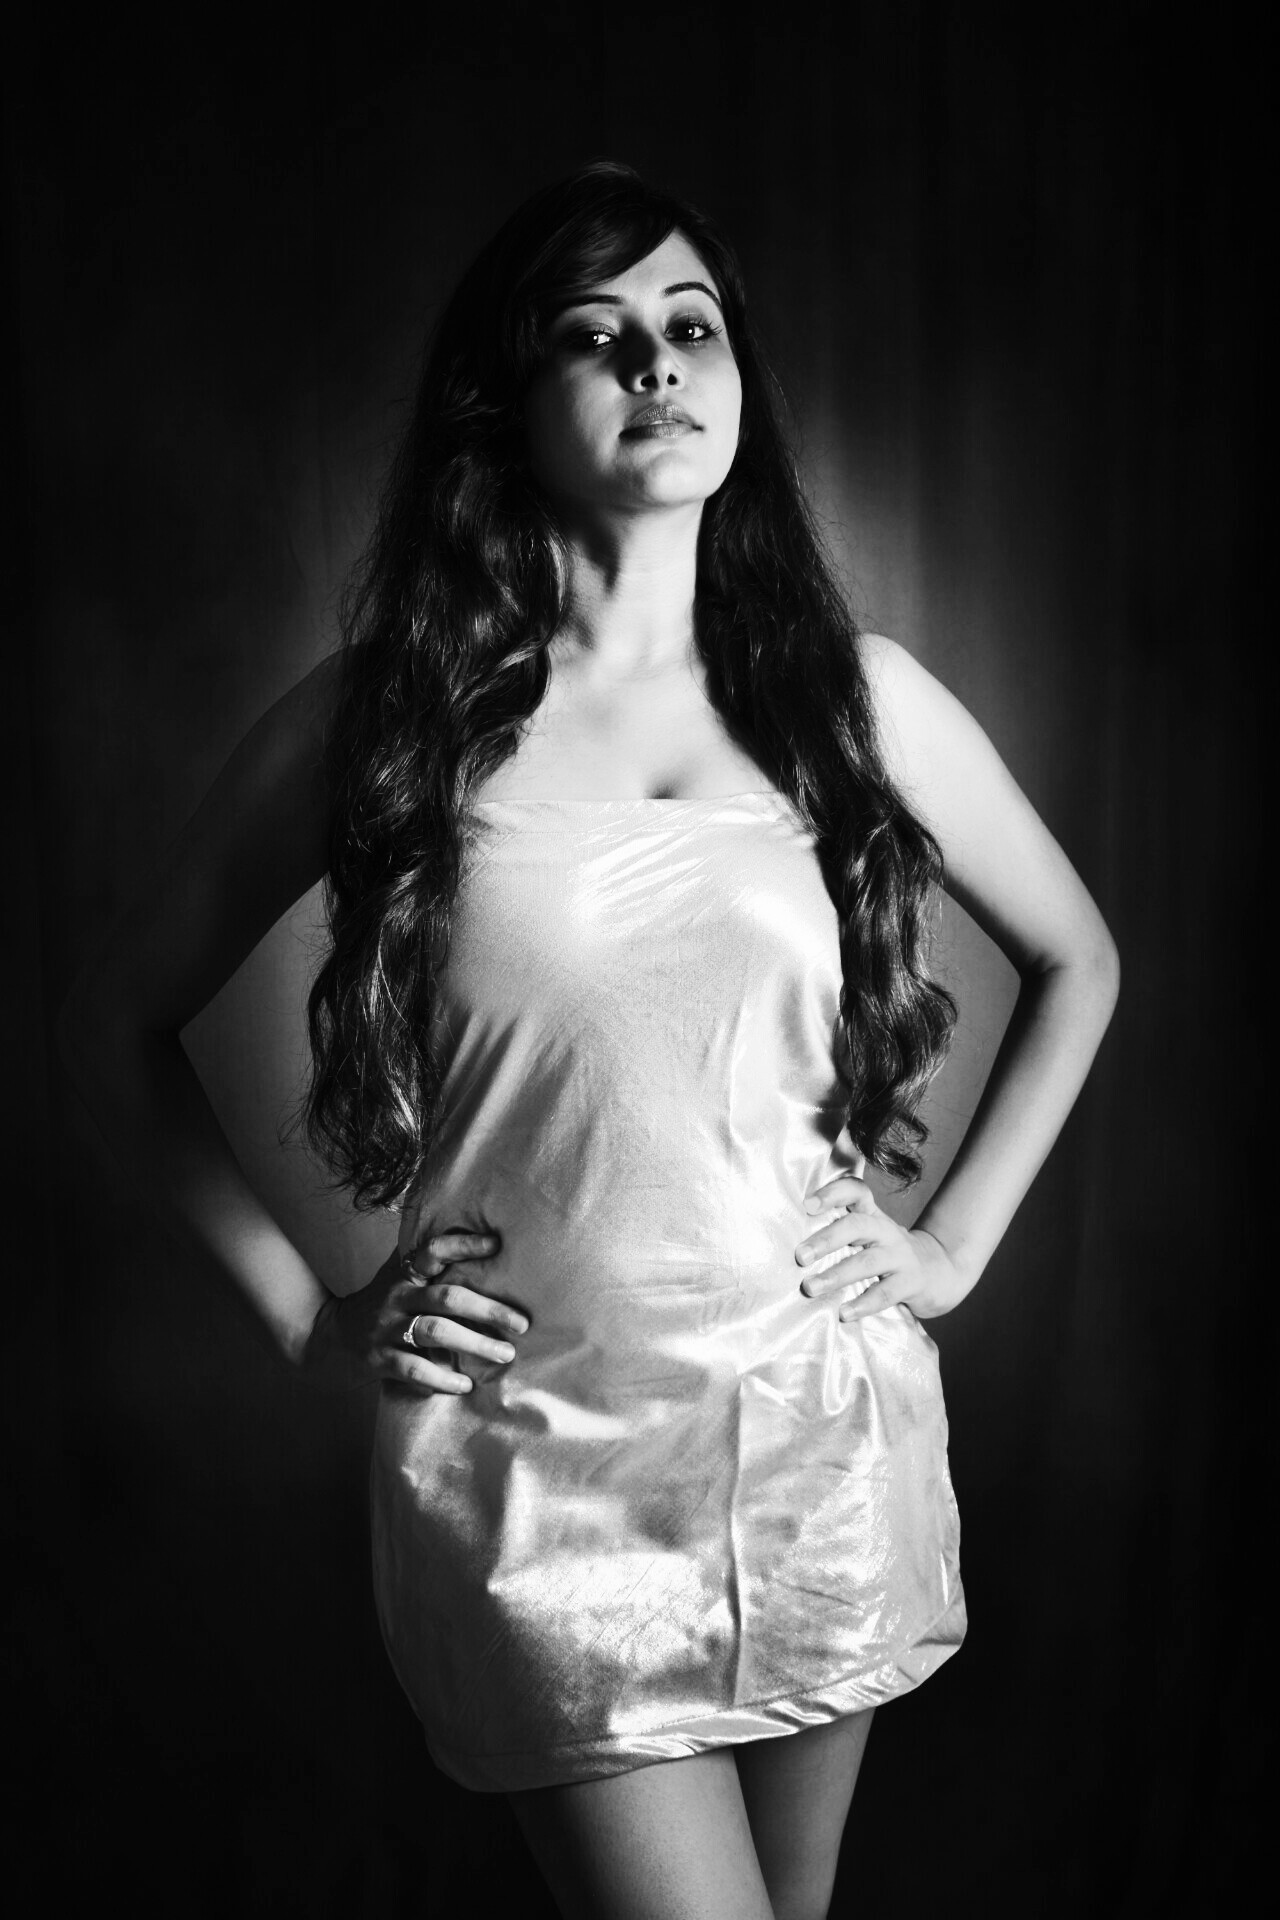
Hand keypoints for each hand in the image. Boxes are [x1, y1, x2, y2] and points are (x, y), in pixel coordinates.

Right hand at [302, 1228, 527, 1393]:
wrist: (329, 1334)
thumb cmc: (379, 1300)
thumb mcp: (397, 1274)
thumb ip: (426, 1260)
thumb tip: (476, 1235)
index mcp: (404, 1274)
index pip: (433, 1251)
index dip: (464, 1245)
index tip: (497, 1244)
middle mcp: (397, 1296)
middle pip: (448, 1297)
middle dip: (488, 1310)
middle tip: (522, 1324)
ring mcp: (387, 1328)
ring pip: (436, 1332)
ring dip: (474, 1343)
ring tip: (505, 1353)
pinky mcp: (378, 1359)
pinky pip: (413, 1368)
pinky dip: (441, 1378)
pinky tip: (465, 1385)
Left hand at [794, 1174, 974, 1320]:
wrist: (942, 1271)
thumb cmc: (889, 1253)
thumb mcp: (869, 1234)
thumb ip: (840, 1232)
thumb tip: (792, 1247)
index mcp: (872, 1215)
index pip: (855, 1191)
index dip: (832, 1193)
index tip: (807, 1205)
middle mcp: (886, 1231)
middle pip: (857, 1225)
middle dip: (826, 1239)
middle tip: (800, 1256)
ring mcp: (901, 1256)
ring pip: (867, 1261)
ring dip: (836, 1275)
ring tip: (811, 1288)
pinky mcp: (912, 1282)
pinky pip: (886, 1292)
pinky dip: (864, 1303)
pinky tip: (844, 1313)